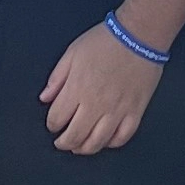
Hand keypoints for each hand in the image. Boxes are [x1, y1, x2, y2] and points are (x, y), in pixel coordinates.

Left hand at [43, 21, 161, 154]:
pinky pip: (122, 137)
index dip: (52, 125)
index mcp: (77, 89)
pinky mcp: (135, 111)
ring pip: (97, 142)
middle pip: (75, 136)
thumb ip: (57, 78)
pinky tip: (105, 140)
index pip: (57, 118)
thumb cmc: (105, 41)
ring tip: (80, 147)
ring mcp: (117, 110)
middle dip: (64, 142)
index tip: (54, 124)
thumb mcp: (72, 53)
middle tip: (63, 142)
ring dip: (85, 149)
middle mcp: (95, 104)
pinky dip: (111, 143)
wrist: (139, 36)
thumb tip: (45, 98)